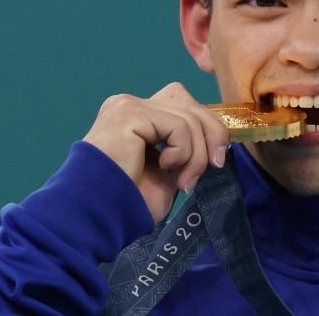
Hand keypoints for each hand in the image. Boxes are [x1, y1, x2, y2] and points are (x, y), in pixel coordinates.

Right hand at [83, 82, 228, 222]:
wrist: (100, 215)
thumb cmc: (130, 199)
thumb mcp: (171, 170)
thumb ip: (189, 149)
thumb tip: (218, 143)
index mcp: (139, 116)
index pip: (185, 105)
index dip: (208, 127)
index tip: (216, 160)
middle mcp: (132, 104)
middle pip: (190, 104)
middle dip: (212, 135)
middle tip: (214, 165)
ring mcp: (129, 106)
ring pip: (189, 118)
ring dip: (196, 156)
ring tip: (183, 181)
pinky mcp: (130, 113)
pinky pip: (178, 127)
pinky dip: (182, 152)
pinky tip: (165, 168)